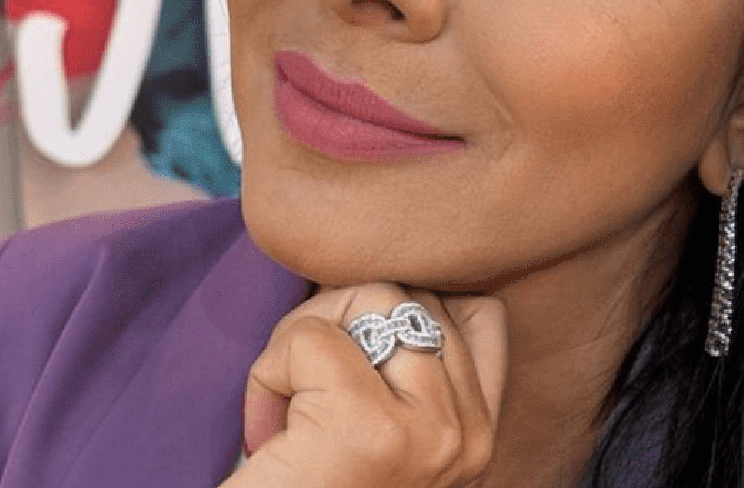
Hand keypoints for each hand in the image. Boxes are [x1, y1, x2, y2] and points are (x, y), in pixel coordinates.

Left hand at [222, 284, 506, 487]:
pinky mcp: (368, 432)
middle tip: (296, 380)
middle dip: (335, 313)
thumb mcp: (391, 434)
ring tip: (281, 402)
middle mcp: (471, 435)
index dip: (404, 304)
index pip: (480, 310)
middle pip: (410, 291)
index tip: (349, 351)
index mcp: (482, 435)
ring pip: (367, 296)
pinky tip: (261, 428)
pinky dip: (268, 370)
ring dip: (301, 336)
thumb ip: (414, 371)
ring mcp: (429, 434)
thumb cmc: (317, 486)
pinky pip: (311, 339)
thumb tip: (386, 277)